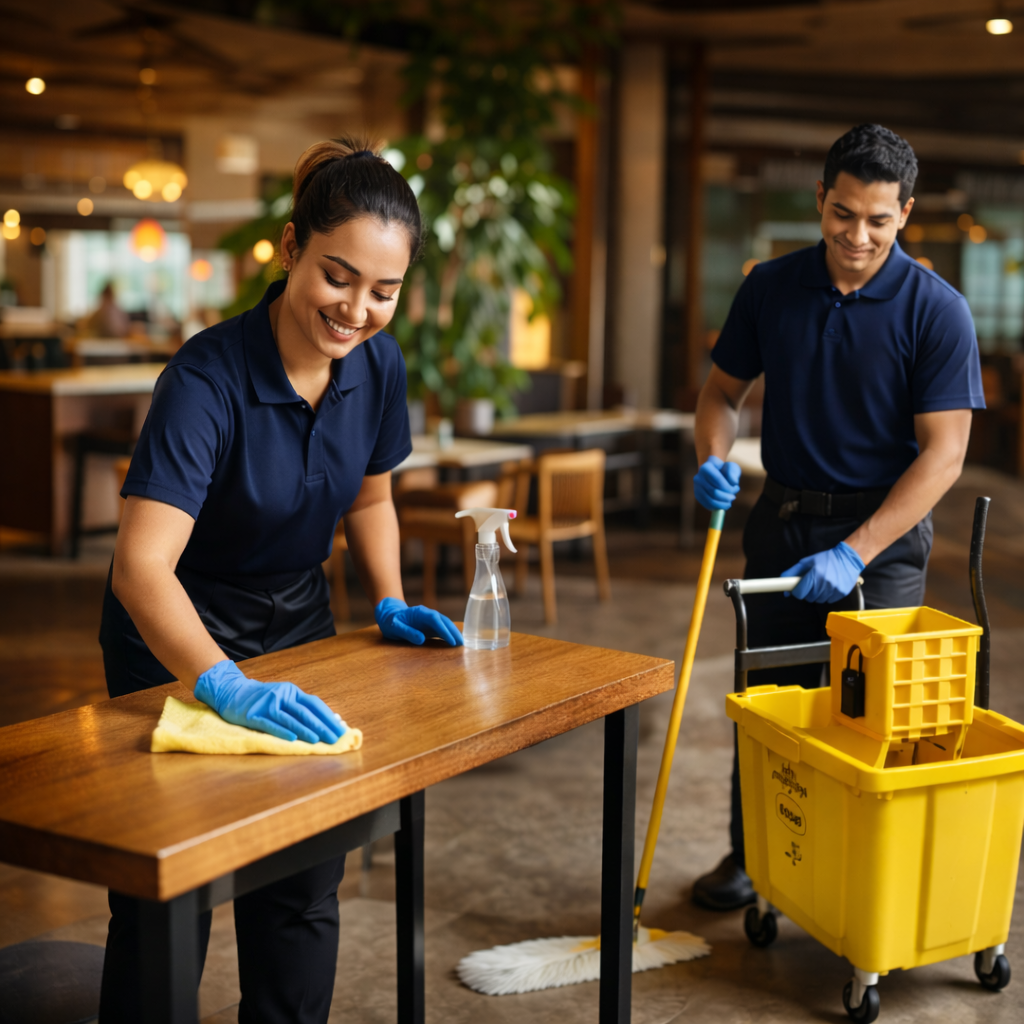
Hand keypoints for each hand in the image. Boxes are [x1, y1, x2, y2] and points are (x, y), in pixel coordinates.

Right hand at [194, 660, 344, 743]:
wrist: (231, 691)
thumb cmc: (263, 698)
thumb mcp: (284, 698)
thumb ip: (302, 708)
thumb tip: (328, 720)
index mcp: (292, 691)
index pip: (314, 703)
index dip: (328, 716)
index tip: (341, 729)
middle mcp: (282, 695)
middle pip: (305, 711)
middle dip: (321, 726)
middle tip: (335, 738)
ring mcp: (267, 704)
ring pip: (289, 718)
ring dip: (305, 730)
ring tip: (318, 740)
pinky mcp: (253, 715)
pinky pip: (269, 724)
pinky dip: (282, 731)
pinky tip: (292, 739)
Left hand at [375, 597, 463, 646]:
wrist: (389, 616)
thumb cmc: (390, 622)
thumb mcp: (394, 627)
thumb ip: (407, 632)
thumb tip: (421, 639)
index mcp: (419, 613)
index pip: (435, 620)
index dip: (444, 630)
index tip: (451, 640)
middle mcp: (427, 615)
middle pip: (444, 620)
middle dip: (453, 631)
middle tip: (461, 643)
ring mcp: (429, 620)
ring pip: (445, 624)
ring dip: (453, 633)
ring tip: (461, 644)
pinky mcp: (429, 626)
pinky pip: (441, 630)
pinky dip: (448, 635)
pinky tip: (454, 642)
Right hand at [693, 456, 740, 510]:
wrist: (714, 472)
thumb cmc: (724, 469)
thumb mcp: (731, 467)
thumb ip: (733, 472)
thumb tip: (734, 482)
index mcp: (706, 467)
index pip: (718, 480)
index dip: (729, 487)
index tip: (736, 488)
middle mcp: (698, 477)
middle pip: (714, 492)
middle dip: (726, 497)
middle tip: (734, 497)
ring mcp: (696, 487)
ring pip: (710, 500)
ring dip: (722, 504)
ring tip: (729, 502)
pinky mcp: (697, 496)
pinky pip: (707, 505)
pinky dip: (717, 507)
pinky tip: (723, 504)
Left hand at [782, 542, 864, 603]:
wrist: (848, 558)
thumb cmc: (826, 559)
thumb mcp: (807, 562)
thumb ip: (792, 573)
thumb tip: (784, 589)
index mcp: (815, 574)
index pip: (800, 592)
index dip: (797, 591)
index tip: (798, 588)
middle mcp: (824, 583)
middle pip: (809, 598)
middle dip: (807, 592)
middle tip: (811, 583)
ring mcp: (834, 590)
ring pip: (818, 600)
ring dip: (817, 595)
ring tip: (821, 584)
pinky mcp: (841, 594)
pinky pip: (828, 600)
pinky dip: (826, 596)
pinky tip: (829, 586)